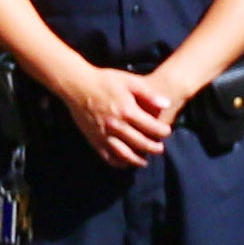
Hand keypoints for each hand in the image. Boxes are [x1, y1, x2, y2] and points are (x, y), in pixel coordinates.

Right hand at [59, 63, 177, 167]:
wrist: (76, 84)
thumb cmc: (105, 80)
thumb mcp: (130, 81)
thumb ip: (149, 94)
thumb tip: (167, 104)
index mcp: (127, 111)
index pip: (152, 128)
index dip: (163, 132)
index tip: (167, 132)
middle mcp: (116, 125)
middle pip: (141, 144)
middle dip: (154, 148)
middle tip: (160, 149)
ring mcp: (103, 134)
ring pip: (125, 155)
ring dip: (137, 160)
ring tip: (145, 161)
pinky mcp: (93, 139)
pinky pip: (107, 157)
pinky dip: (118, 163)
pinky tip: (125, 163)